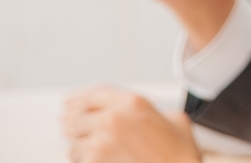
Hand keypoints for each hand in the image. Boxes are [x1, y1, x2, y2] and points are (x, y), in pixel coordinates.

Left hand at [61, 85, 200, 162]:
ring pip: (74, 143)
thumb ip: (155, 113)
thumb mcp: (176, 121)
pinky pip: (79, 161)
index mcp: (132, 102)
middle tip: (80, 132)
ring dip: (80, 148)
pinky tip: (97, 161)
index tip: (70, 105)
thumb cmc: (180, 155)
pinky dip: (84, 161)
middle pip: (77, 117)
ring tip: (94, 152)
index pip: (92, 94)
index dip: (78, 101)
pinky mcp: (97, 162)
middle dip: (78, 127)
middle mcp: (113, 118)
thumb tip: (148, 117)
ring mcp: (102, 142)